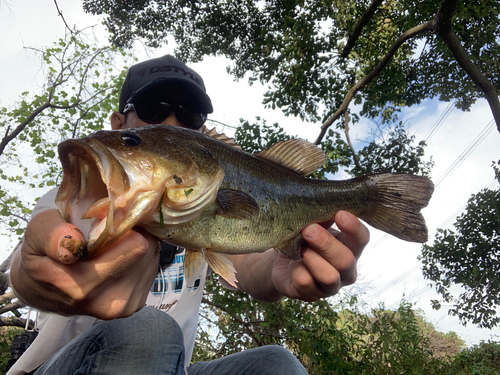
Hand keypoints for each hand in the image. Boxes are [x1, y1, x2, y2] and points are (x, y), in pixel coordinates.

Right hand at [9, 209, 159, 319]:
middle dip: (131, 232)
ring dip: (135, 244)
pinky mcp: (137, 304)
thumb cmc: (43, 254)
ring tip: (109, 246)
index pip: (135, 244)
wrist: (44, 288)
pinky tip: (117, 257)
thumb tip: (73, 241)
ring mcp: (127, 307)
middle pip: (147, 248)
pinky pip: (150, 267)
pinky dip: (137, 257)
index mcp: (85, 288)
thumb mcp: (37, 234)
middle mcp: (111, 303)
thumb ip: (52, 235)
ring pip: (151, 256)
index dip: (125, 224)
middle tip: (107, 229)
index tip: (107, 217)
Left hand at [271, 210, 368, 301]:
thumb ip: (322, 217)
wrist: (281, 261)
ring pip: (329, 277)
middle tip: (308, 229)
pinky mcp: (309, 295)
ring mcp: (329, 287)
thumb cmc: (304, 240)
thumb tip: (325, 204)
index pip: (362, 239)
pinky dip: (296, 269)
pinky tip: (291, 261)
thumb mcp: (314, 225)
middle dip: (326, 243)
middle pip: (345, 260)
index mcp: (351, 249)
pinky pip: (305, 283)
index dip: (354, 227)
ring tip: (300, 247)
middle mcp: (345, 271)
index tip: (340, 214)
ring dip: (312, 258)